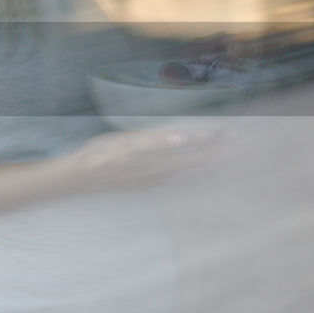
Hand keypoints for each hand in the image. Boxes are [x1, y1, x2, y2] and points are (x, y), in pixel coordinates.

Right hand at [71, 125, 222, 190]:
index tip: (233, 130)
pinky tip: (180, 155)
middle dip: (214, 149)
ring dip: (200, 155)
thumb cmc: (102, 154)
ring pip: (186, 168)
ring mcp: (154, 180)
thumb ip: (158, 141)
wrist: (81, 177)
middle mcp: (164, 175)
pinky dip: (185, 161)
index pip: (201, 154)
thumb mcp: (128, 143)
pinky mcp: (144, 182)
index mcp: (163, 164)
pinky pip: (173, 172)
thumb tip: (185, 137)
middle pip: (197, 163)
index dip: (218, 143)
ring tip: (209, 142)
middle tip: (227, 135)